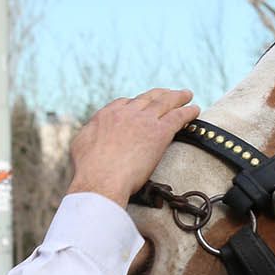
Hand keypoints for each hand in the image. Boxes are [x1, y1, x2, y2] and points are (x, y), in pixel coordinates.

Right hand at [66, 88, 200, 205]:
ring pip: (165, 102)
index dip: (136, 103)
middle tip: (168, 94)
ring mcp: (144, 121)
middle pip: (147, 98)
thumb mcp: (80, 145)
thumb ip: (89, 134)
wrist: (101, 180)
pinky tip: (195, 110)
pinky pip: (178, 117)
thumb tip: (91, 132)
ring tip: (187, 95)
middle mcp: (126, 113)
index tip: (142, 106)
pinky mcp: (159, 133)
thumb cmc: (88, 170)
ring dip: (177, 97)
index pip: (124, 103)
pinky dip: (188, 112)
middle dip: (159, 95)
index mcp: (106, 115)